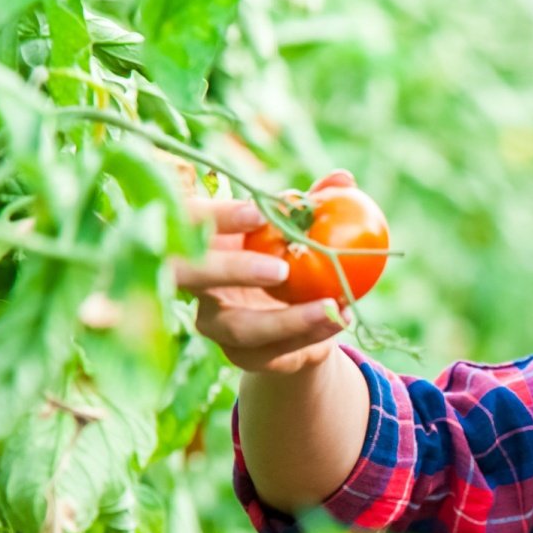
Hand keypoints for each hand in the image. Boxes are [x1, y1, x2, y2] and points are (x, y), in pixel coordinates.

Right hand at [171, 197, 352, 374]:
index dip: (217, 217)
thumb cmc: (286, 257)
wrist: (292, 320)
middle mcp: (197, 284)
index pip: (190, 222)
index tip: (258, 212)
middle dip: (230, 270)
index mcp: (202, 240)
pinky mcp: (241, 355)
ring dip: (289, 319)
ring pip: (240, 327)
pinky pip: (273, 351)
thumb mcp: (296, 230)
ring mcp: (215, 324)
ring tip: (333, 306)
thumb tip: (343, 177)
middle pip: (191, 277)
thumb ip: (312, 204)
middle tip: (282, 269)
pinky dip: (310, 336)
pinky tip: (340, 320)